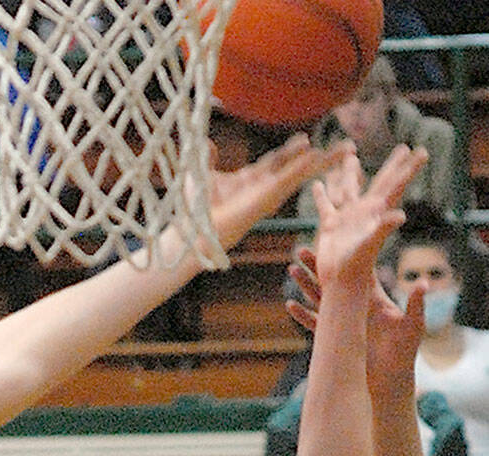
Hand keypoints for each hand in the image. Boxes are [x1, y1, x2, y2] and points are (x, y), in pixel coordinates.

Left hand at [207, 134, 350, 252]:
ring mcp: (267, 193)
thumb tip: (208, 141)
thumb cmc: (193, 210)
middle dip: (320, 156)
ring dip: (324, 161)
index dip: (292, 150)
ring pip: (301, 173)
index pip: (277, 161)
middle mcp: (263, 186)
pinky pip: (288, 180)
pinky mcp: (265, 200)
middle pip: (297, 166)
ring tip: (347, 150)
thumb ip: (208, 157)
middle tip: (344, 146)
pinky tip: (317, 156)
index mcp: (251, 180)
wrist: (192, 232)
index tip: (306, 139)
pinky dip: (302, 168)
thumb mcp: (200, 174)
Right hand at [288, 244, 426, 403]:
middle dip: (317, 266)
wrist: (389, 381)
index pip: (357, 273)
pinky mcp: (334, 338)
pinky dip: (302, 314)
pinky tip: (289, 304)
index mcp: (373, 300)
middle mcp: (356, 308)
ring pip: (319, 299)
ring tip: (291, 270)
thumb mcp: (412, 327)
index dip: (347, 258)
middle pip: (333, 281)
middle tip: (302, 250)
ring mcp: (343, 323)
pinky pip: (314, 324)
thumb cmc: (404, 354)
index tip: (336, 244)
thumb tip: (422, 282)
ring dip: (305, 285)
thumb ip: (415, 305)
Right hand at [310, 145, 425, 294]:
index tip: (421, 152)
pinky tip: (317, 183)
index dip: (408, 168)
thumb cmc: (357, 267)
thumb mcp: (371, 245)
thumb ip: (383, 228)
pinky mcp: (331, 226)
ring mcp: (347, 217)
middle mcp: (365, 212)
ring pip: (349, 188)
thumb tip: (400, 215)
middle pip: (381, 181)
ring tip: (350, 155)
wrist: (341, 282)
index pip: (395, 184)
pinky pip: (325, 205)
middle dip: (392, 165)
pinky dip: (321, 194)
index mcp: (376, 212)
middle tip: (404, 148)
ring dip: (349, 172)